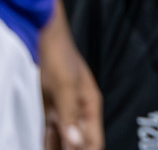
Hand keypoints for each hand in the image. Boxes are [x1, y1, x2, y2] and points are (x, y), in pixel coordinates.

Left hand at [38, 2, 102, 149]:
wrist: (45, 38)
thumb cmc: (61, 56)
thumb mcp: (66, 86)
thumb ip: (70, 115)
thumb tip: (76, 142)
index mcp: (90, 104)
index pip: (93, 139)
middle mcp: (79, 110)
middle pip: (80, 142)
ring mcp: (64, 110)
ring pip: (63, 139)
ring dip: (61, 149)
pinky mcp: (50, 109)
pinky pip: (49, 133)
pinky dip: (47, 144)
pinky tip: (43, 149)